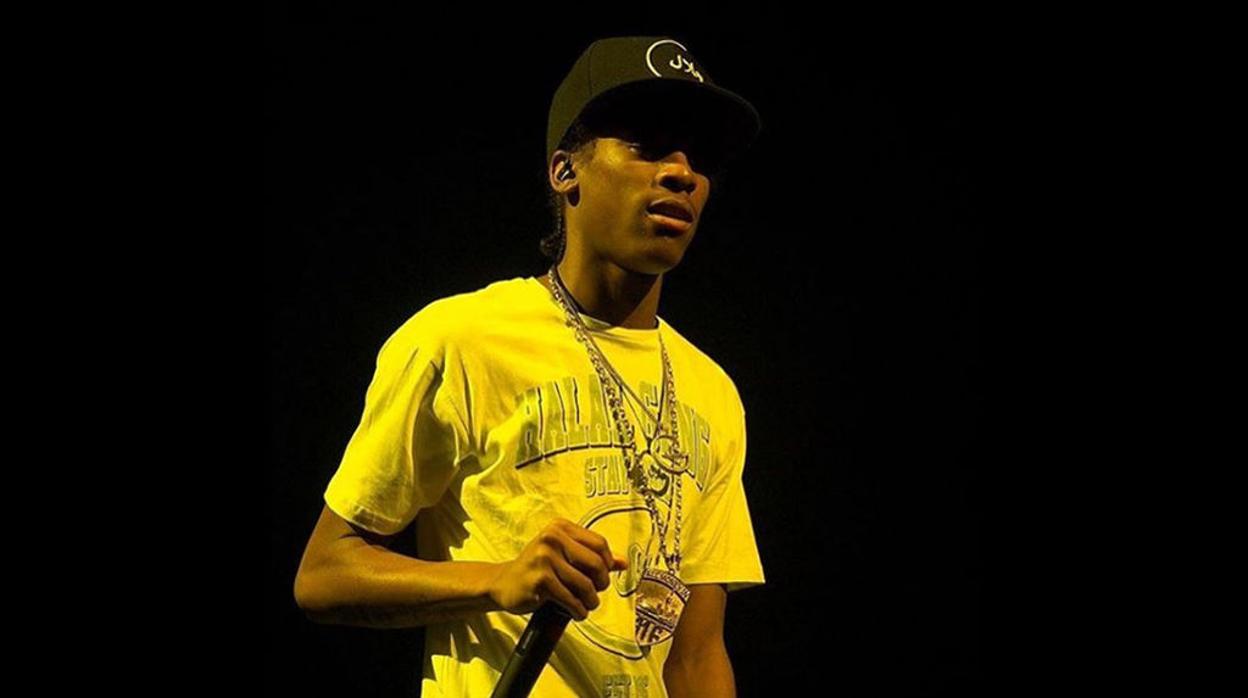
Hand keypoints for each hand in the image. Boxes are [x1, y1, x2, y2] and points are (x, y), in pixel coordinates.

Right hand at [488, 518, 628, 619]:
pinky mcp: (540, 579)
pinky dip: (578, 610)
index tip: (603, 577)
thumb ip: (591, 556)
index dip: (607, 564)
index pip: (599, 544)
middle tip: (596, 594)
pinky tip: (576, 612)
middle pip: (596, 563)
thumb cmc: (537, 569)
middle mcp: (553, 538)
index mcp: (561, 528)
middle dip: (601, 583)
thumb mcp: (563, 556)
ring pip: (585, 584)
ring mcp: (545, 558)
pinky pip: (571, 598)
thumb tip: (623, 563)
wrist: (503, 583)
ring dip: (590, 601)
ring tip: (586, 606)